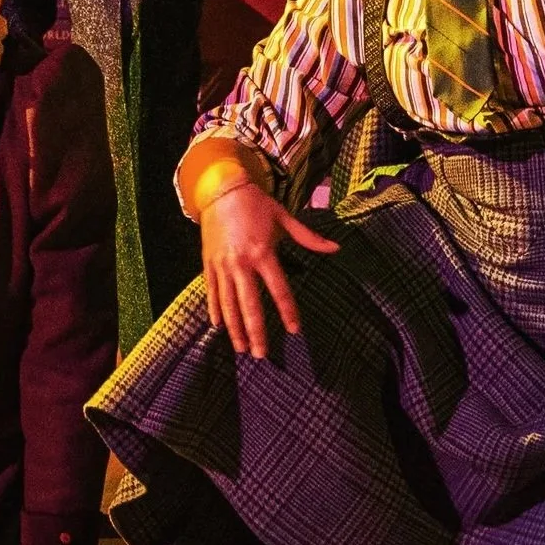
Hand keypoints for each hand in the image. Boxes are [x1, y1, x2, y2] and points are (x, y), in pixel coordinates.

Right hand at [199, 181, 337, 361]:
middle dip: (256, 332)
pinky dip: (215, 311)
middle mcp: (241, 262)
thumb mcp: (284, 217)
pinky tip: (218, 327)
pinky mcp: (209, 263)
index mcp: (263, 252)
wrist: (222, 189)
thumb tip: (335, 248)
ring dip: (235, 329)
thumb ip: (308, 237)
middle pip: (250, 305)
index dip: (288, 312)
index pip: (279, 290)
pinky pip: (211, 292)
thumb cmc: (256, 204)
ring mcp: (222, 265)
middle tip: (262, 355)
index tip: (295, 330)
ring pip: (228, 304)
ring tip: (242, 348)